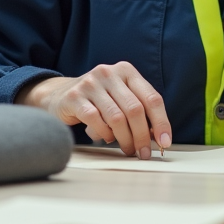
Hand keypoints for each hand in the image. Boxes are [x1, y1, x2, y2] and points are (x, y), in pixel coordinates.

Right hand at [17, 62, 171, 158]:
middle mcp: (109, 73)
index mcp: (126, 70)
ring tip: (127, 149)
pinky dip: (105, 134)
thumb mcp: (120, 98)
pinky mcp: (74, 97)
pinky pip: (96, 121)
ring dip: (125, 139)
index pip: (152, 98)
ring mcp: (90, 83)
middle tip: (144, 153)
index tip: (165, 143)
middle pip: (135, 109)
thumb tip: (158, 136)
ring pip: (117, 117)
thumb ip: (139, 110)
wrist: (58, 96)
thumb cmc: (97, 101)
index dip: (161, 122)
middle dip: (142, 136)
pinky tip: (106, 138)